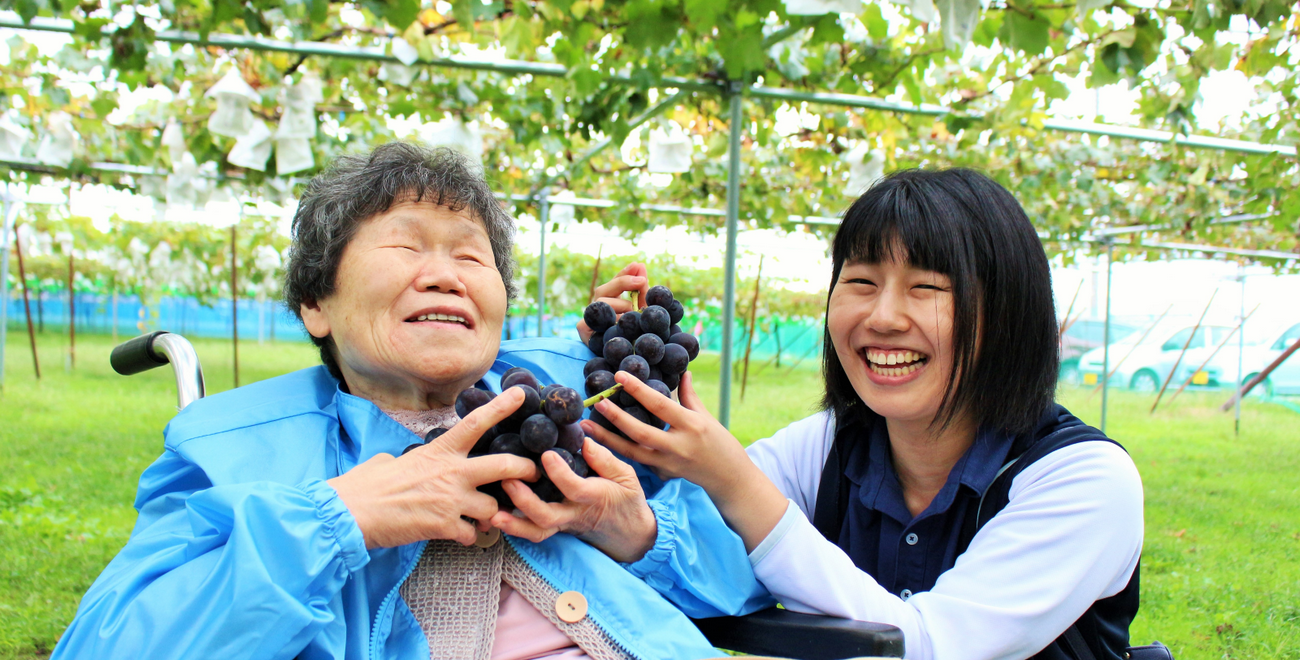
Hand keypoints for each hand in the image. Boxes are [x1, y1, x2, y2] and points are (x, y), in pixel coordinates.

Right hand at [327, 388, 538, 548]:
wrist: (352, 513)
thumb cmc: (365, 486)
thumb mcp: (390, 462)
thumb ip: (408, 460)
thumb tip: (399, 461)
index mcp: (439, 452)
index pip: (475, 423)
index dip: (500, 407)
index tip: (521, 395)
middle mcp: (451, 473)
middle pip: (504, 466)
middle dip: (525, 470)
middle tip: (534, 473)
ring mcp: (450, 500)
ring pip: (492, 508)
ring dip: (490, 515)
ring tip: (480, 518)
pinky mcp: (444, 526)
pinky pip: (473, 534)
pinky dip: (469, 537)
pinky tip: (460, 535)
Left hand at [489, 438, 656, 562]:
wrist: (628, 533)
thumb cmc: (626, 499)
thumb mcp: (626, 476)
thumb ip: (605, 459)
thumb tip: (584, 440)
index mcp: (595, 497)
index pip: (575, 488)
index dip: (560, 473)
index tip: (547, 454)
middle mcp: (575, 514)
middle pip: (547, 517)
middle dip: (526, 502)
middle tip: (508, 482)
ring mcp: (563, 524)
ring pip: (536, 531)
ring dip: (513, 523)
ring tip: (492, 511)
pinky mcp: (554, 528)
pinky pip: (532, 532)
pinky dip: (513, 527)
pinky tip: (493, 516)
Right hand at [577, 262, 647, 341]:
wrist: (622, 366)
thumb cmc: (632, 339)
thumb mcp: (639, 314)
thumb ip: (642, 293)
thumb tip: (642, 266)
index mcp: (609, 303)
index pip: (615, 283)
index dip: (625, 273)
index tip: (639, 265)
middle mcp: (597, 309)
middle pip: (604, 290)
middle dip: (624, 283)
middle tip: (642, 281)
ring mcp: (588, 318)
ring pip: (602, 303)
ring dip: (622, 305)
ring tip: (634, 312)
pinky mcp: (584, 329)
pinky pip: (596, 319)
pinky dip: (612, 320)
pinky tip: (622, 323)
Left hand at [581, 370, 787, 552]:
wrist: (729, 479)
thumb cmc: (720, 443)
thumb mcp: (707, 417)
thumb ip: (690, 396)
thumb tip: (682, 371)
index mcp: (692, 426)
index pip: (660, 405)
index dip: (639, 390)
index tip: (620, 376)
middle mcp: (678, 446)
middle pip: (640, 431)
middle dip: (615, 417)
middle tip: (596, 401)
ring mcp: (668, 464)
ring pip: (631, 452)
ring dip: (606, 439)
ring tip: (585, 426)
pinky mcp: (662, 475)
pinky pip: (636, 463)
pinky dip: (616, 454)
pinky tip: (597, 445)